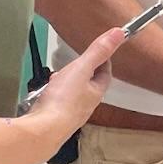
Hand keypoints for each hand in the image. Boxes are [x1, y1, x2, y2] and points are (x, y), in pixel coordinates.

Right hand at [21, 26, 123, 160]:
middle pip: (88, 85)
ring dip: (66, 84)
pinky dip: (53, 95)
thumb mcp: (81, 69)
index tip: (99, 51)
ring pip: (72, 95)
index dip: (103, 61)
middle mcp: (86, 106)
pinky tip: (44, 94)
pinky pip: (57, 103)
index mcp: (96, 93)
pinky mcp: (54, 120)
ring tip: (56, 77)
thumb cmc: (64, 99)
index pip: (105, 74)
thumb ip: (98, 51)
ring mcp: (69, 115)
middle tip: (74, 63)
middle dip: (82, 73)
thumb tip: (119, 32)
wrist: (43, 131)